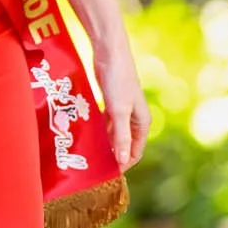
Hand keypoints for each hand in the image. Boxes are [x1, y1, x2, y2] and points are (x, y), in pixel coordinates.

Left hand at [92, 28, 149, 171]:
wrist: (109, 51)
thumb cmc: (117, 79)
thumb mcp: (118, 111)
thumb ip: (120, 136)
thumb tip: (122, 161)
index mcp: (142, 122)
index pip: (135, 152)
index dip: (123, 164)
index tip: (106, 176)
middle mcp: (134, 118)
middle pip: (123, 144)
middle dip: (111, 155)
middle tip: (92, 168)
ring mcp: (122, 110)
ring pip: (113, 134)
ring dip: (103, 144)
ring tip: (86, 155)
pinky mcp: (110, 102)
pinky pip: (104, 123)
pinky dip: (97, 131)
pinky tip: (85, 136)